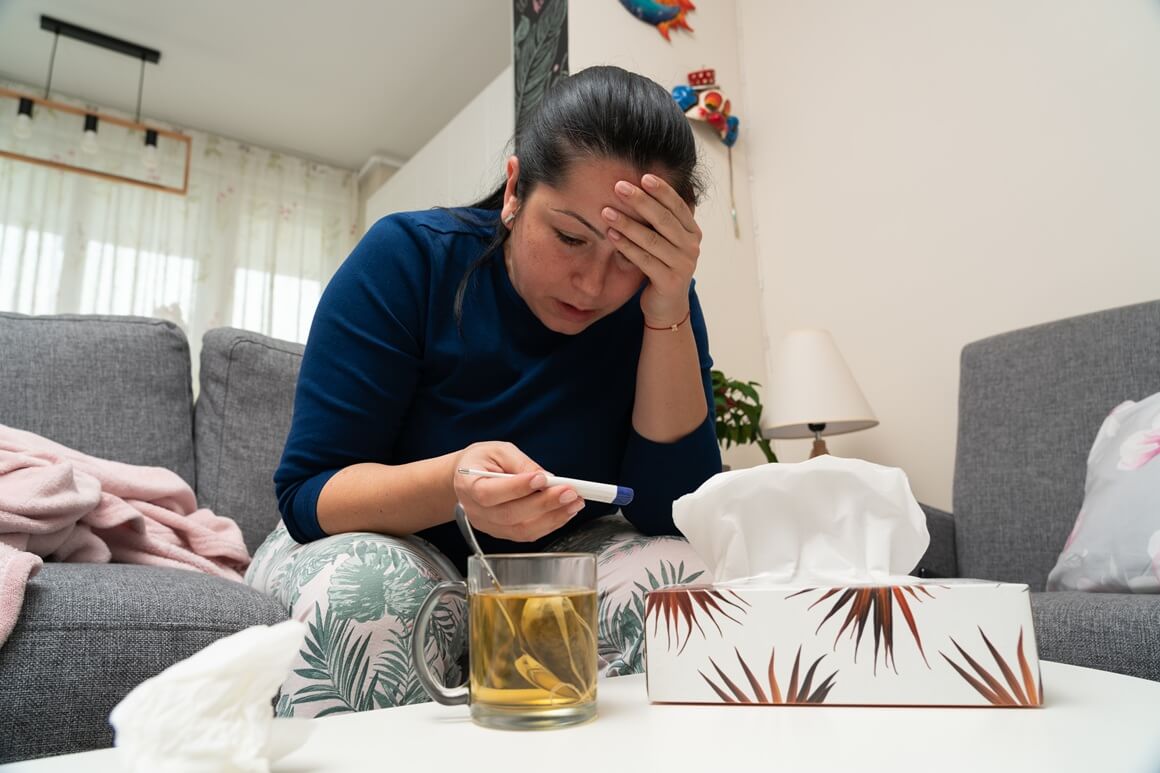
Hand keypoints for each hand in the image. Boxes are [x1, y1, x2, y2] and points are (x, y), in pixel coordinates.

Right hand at [452, 442, 583, 541]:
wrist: (467, 476)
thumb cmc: (482, 460)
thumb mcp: (499, 451)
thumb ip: (521, 463)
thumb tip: (547, 477)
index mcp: (468, 485)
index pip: (490, 493)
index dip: (517, 488)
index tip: (543, 478)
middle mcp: (475, 510)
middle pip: (510, 514)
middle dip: (545, 504)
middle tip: (570, 492)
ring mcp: (488, 525)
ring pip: (521, 529)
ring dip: (552, 517)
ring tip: (574, 503)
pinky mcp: (501, 532)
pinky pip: (526, 534)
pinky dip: (549, 524)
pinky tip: (564, 512)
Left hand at [601, 174, 701, 327]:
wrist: (667, 307)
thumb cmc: (662, 267)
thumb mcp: (665, 241)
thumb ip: (660, 220)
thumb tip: (643, 185)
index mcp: (693, 232)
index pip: (677, 206)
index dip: (661, 190)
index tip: (643, 176)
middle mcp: (692, 247)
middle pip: (664, 219)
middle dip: (640, 201)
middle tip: (619, 187)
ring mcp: (682, 265)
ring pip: (651, 239)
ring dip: (627, 223)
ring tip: (606, 211)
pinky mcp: (669, 281)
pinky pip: (644, 259)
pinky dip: (626, 246)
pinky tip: (611, 235)